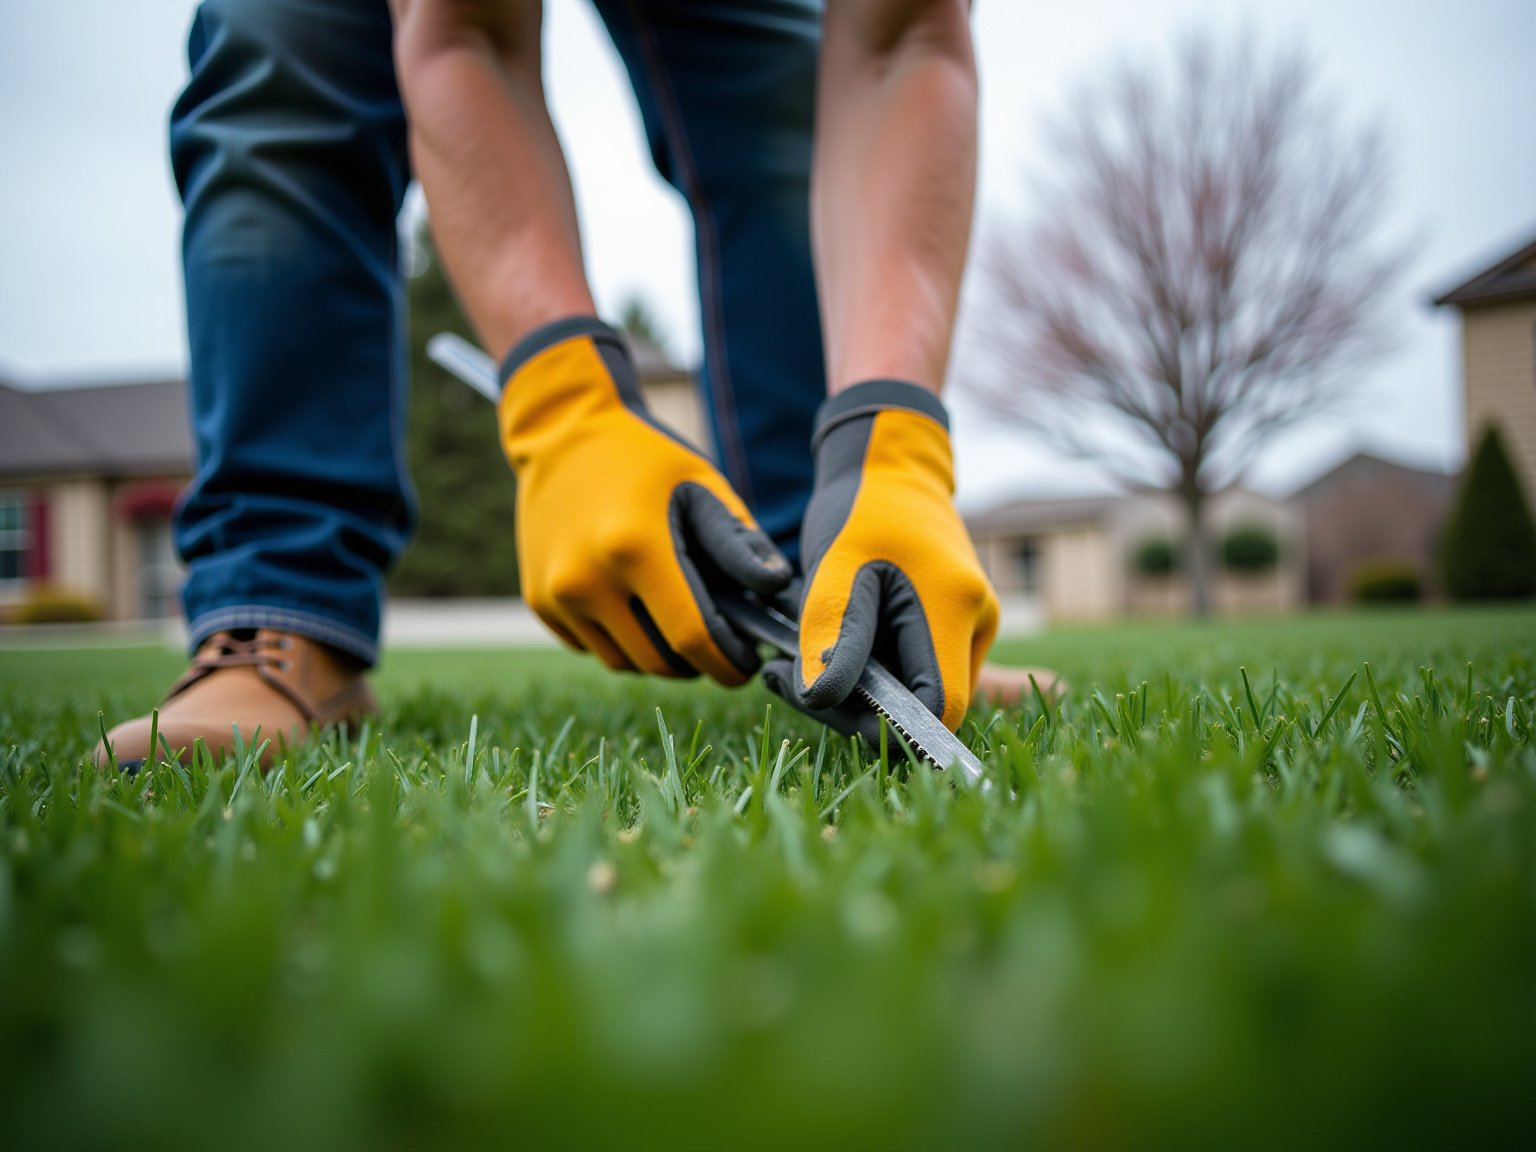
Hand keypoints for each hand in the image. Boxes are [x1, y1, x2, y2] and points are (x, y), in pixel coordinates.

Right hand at [499, 317, 790, 684]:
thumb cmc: (646, 457)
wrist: (561, 429)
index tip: (744, 666)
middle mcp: (587, 579)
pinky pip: (591, 647)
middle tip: (717, 642)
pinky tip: (636, 606)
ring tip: (677, 623)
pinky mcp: (538, 600)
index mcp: (636, 547)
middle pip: (659, 660)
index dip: (726, 662)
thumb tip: (777, 593)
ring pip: (624, 662)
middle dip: (697, 663)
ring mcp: (556, 593)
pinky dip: (620, 640)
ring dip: (659, 656)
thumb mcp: (702, 486)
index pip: (692, 638)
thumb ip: (741, 544)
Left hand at [778, 379, 997, 740]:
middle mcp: (978, 624)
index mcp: (953, 611)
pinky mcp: (958, 623)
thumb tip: (819, 703)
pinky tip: (827, 652)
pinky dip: (874, 672)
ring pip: (920, 691)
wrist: (891, 465)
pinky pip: (919, 669)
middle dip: (858, 709)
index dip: (885, 727)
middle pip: (927, 706)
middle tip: (788, 680)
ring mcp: (974, 624)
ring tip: (797, 662)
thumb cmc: (859, 510)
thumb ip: (830, 640)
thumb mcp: (832, 573)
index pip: (936, 709)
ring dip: (861, 691)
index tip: (822, 706)